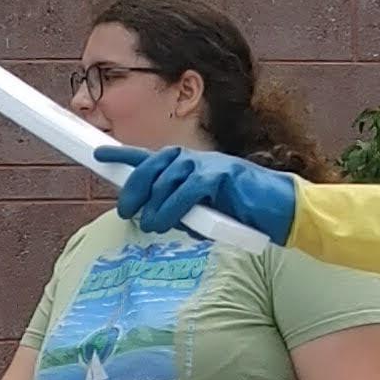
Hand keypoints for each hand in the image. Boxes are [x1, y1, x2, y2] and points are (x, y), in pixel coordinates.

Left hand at [100, 144, 298, 244]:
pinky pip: (186, 191)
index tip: (99, 154)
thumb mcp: (202, 213)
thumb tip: (153, 217)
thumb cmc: (242, 213)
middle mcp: (194, 160)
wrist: (279, 210)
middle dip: (133, 188)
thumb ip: (178, 211)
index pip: (150, 157)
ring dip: (153, 206)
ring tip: (150, 225)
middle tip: (126, 211)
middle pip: (151, 166)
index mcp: (188, 166)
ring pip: (166, 180)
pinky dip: (172, 208)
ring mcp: (207, 165)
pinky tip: (166, 222)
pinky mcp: (220, 176)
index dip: (123, 155)